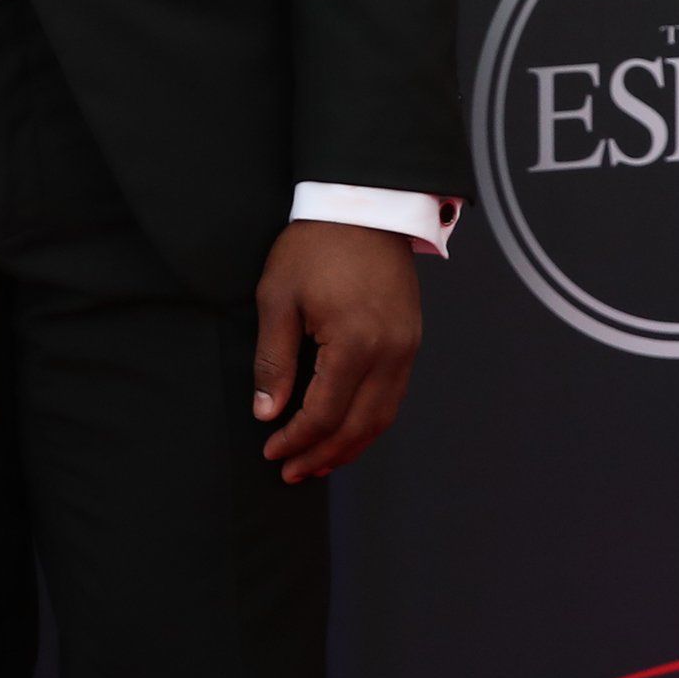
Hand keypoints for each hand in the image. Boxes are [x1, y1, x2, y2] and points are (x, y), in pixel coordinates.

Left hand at [251, 219, 422, 481]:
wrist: (364, 205)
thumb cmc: (314, 246)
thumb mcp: (278, 297)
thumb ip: (274, 360)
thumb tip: (267, 413)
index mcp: (354, 344)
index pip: (324, 414)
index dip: (296, 440)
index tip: (270, 451)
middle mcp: (389, 354)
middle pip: (358, 427)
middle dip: (323, 455)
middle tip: (292, 472)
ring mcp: (407, 348)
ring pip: (382, 418)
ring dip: (350, 446)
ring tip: (318, 462)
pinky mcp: (411, 340)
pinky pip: (393, 396)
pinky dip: (368, 421)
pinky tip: (345, 428)